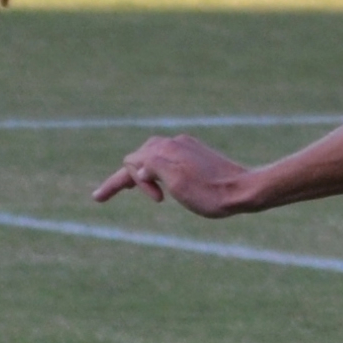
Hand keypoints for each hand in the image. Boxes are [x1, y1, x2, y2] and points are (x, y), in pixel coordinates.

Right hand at [92, 134, 255, 216]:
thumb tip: (140, 164)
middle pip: (139, 157)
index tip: (98, 199)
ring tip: (157, 195)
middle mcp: (173, 143)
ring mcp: (186, 146)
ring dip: (149, 176)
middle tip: (155, 200)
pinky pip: (169, 158)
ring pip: (154, 157)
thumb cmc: (209, 193)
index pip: (129, 164)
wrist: (244, 190)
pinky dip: (161, 171)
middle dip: (135, 179)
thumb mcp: (175, 182)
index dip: (113, 183)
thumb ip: (151, 166)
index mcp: (164, 150)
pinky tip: (169, 184)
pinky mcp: (198, 153)